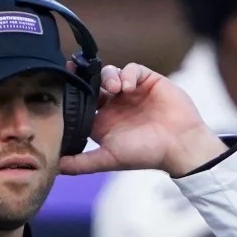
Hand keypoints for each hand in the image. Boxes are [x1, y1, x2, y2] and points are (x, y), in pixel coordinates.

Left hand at [58, 63, 228, 177]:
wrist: (180, 146)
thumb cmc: (145, 155)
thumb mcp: (109, 159)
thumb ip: (82, 163)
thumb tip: (56, 167)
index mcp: (103, 121)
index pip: (82, 102)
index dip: (72, 94)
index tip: (60, 85)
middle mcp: (115, 105)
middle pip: (94, 83)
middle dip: (85, 77)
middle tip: (77, 72)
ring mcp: (132, 92)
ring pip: (111, 73)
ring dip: (108, 77)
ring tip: (114, 89)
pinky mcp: (148, 81)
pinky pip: (133, 69)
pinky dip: (127, 74)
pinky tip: (127, 87)